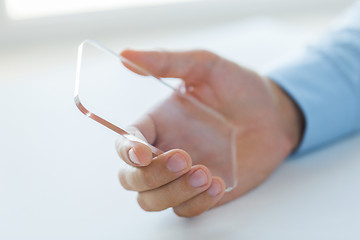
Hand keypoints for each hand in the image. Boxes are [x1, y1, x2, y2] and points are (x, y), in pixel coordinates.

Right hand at [116, 49, 303, 216]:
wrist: (274, 114)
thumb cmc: (238, 87)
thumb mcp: (204, 66)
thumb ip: (166, 62)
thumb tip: (125, 55)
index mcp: (158, 124)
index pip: (126, 143)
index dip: (128, 151)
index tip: (144, 152)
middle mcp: (164, 152)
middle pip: (131, 179)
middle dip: (151, 176)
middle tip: (184, 159)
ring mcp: (182, 176)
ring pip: (153, 200)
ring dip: (172, 192)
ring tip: (206, 174)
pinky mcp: (203, 192)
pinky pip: (185, 210)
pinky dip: (196, 203)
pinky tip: (218, 184)